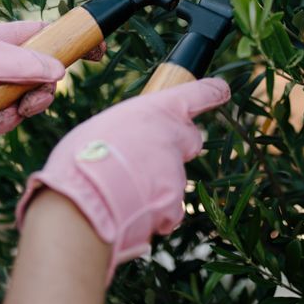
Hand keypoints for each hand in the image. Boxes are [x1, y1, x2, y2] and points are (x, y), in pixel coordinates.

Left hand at [0, 20, 69, 145]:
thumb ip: (22, 65)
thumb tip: (60, 71)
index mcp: (4, 38)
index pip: (50, 34)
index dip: (74, 43)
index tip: (97, 54)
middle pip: (41, 81)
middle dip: (30, 102)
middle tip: (17, 110)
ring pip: (19, 108)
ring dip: (2, 123)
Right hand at [16, 77, 229, 280]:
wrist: (86, 199)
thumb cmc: (81, 158)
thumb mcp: (98, 130)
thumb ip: (122, 133)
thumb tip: (121, 149)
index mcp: (157, 110)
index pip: (196, 94)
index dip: (211, 92)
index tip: (222, 90)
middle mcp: (174, 138)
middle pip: (190, 139)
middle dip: (176, 147)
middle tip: (146, 157)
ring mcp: (177, 173)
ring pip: (172, 179)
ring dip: (153, 185)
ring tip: (118, 192)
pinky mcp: (175, 205)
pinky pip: (167, 210)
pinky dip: (153, 214)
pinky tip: (128, 214)